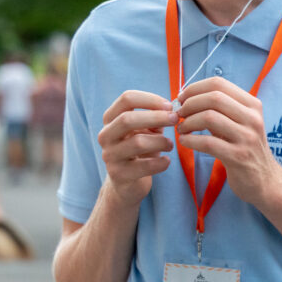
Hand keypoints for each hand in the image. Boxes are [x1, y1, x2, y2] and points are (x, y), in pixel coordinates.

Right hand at [97, 90, 176, 205]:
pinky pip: (144, 166)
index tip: (169, 106)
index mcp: (110, 119)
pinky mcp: (119, 175)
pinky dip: (161, 162)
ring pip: (138, 142)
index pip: (126, 99)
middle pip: (127, 119)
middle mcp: (105, 136)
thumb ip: (155, 118)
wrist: (126, 182)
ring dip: (160, 141)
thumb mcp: (145, 129)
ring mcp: (109, 156)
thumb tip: (172, 110)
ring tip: (170, 145)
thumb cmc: (139, 149)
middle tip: (175, 119)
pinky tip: (166, 161)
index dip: (150, 99)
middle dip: (156, 117)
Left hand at [176, 77, 281, 207]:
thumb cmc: (245, 149)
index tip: (182, 98)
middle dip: (189, 103)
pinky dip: (190, 140)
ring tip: (181, 129)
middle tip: (178, 114)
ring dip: (188, 122)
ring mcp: (247, 137)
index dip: (195, 88)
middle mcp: (252, 118)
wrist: (266, 181)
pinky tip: (184, 141)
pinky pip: (208, 143)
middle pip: (214, 97)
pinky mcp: (239, 157)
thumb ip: (218, 110)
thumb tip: (186, 98)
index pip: (219, 84)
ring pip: (209, 117)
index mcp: (252, 105)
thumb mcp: (238, 123)